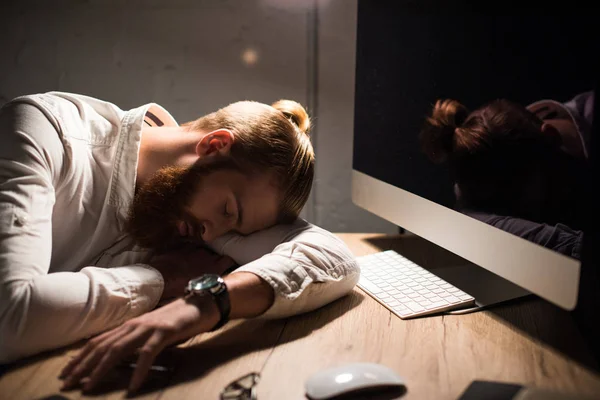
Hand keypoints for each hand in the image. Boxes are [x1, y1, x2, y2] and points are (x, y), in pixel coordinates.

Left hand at [59, 295, 218, 393]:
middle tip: (67, 384)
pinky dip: (139, 370)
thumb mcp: (150, 331)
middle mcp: (134, 325)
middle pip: (102, 347)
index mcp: (129, 325)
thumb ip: (134, 342)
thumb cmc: (176, 320)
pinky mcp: (164, 333)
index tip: (66, 372)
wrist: (200, 304)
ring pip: (118, 349)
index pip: (98, 341)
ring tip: (89, 386)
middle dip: (83, 366)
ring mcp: (148, 328)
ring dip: (101, 369)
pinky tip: (133, 386)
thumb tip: (116, 358)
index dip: (80, 357)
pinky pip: (147, 354)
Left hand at [150, 246, 235, 300]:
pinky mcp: (179, 245)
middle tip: (208, 266)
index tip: (227, 266)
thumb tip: (210, 292)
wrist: (158, 279)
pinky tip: (182, 252)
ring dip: (199, 253)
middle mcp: (206, 255)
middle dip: (213, 259)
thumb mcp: (198, 292)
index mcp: (214, 267)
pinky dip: (186, 246)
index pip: (228, 260)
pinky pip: (186, 241)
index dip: (228, 263)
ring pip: (201, 247)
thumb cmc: (177, 291)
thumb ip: (207, 286)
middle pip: (215, 254)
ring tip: (193, 261)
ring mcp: (192, 248)